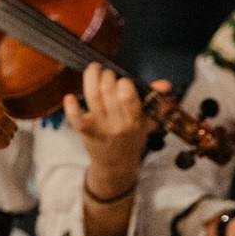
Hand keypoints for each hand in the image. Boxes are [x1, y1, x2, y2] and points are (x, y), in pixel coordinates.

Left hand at [64, 64, 148, 197]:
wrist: (117, 165)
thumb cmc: (131, 140)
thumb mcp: (146, 122)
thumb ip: (154, 101)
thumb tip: (165, 84)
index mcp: (135, 120)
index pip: (128, 94)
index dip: (123, 82)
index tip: (122, 81)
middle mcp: (118, 123)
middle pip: (108, 90)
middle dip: (107, 76)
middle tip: (107, 74)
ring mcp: (101, 127)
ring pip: (93, 96)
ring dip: (91, 77)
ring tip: (94, 70)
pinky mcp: (86, 131)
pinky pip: (76, 118)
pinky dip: (71, 107)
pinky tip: (69, 97)